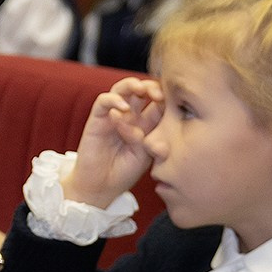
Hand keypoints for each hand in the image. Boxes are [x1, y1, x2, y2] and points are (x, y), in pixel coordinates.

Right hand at [63, 78, 161, 207]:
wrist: (102, 186)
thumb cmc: (125, 172)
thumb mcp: (145, 154)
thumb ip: (150, 137)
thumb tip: (154, 123)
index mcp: (146, 123)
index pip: (157, 101)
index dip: (166, 97)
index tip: (174, 101)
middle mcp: (130, 115)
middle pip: (140, 89)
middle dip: (151, 86)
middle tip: (158, 94)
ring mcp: (112, 115)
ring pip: (121, 88)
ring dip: (132, 84)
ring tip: (140, 89)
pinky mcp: (96, 119)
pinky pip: (103, 101)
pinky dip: (113, 100)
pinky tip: (123, 108)